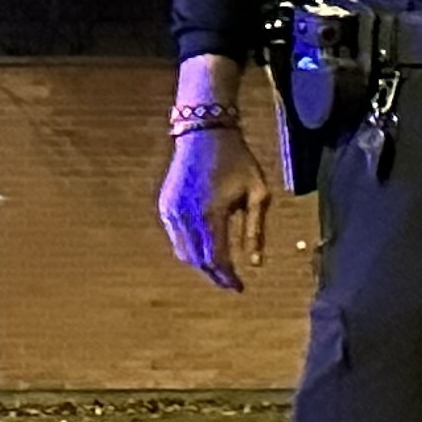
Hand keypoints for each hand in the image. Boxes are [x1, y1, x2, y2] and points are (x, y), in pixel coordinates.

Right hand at [160, 125, 274, 291]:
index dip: (228, 277)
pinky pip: (175, 237)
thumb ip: (254, 230)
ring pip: (183, 252)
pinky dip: (189, 248)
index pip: (216, 258)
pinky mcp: (164, 206)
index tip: (240, 287)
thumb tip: (255, 263)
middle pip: (198, 260)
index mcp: (211, 214)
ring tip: (220, 270)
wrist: (205, 133)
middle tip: (231, 284)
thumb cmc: (238, 161)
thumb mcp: (257, 193)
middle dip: (215, 275)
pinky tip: (204, 249)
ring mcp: (171, 211)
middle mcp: (186, 216)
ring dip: (201, 264)